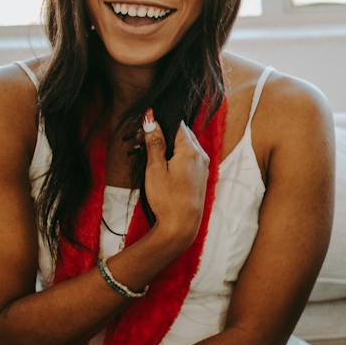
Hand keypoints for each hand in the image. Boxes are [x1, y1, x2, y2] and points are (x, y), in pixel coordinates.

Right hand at [141, 112, 208, 244]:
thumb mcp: (156, 168)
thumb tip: (151, 118)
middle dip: (163, 133)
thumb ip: (155, 142)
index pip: (177, 124)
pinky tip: (162, 164)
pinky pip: (188, 157)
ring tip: (149, 154)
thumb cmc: (167, 198)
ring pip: (185, 145)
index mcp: (191, 150)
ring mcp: (203, 166)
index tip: (144, 126)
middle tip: (142, 140)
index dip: (160, 121)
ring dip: (168, 145)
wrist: (181, 225)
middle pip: (182, 134)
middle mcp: (201, 155)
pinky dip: (175, 156)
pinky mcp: (200, 175)